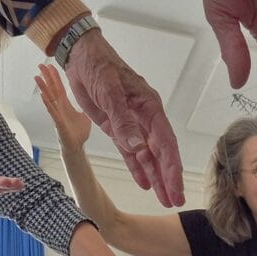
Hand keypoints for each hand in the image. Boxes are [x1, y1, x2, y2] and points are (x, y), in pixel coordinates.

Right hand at [33, 62, 91, 151]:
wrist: (77, 146)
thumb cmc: (79, 133)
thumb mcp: (85, 116)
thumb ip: (86, 106)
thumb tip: (93, 99)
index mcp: (65, 105)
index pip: (59, 88)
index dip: (55, 77)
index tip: (51, 66)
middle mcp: (59, 108)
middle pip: (52, 89)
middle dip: (46, 77)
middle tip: (40, 65)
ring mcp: (57, 114)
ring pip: (48, 98)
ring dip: (43, 87)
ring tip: (37, 77)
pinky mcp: (58, 123)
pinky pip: (52, 111)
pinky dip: (47, 103)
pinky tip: (43, 95)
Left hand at [64, 29, 184, 207]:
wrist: (81, 56)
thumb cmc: (99, 66)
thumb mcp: (110, 92)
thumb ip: (124, 122)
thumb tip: (138, 148)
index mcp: (149, 107)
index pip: (164, 142)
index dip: (170, 167)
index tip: (175, 187)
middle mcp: (145, 118)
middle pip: (160, 153)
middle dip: (168, 177)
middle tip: (175, 199)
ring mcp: (132, 124)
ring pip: (147, 156)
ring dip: (155, 176)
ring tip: (165, 198)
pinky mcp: (117, 128)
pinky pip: (130, 152)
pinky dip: (137, 167)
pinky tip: (144, 183)